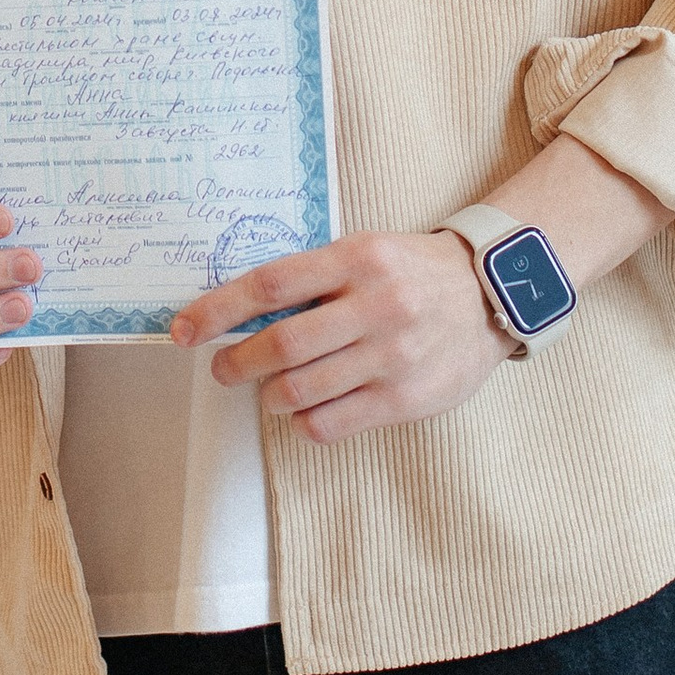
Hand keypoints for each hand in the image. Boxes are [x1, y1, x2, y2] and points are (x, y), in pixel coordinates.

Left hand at [169, 138, 668, 443]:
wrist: (491, 295)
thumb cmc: (412, 272)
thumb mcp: (365, 252)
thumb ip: (311, 279)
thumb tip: (238, 313)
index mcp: (358, 258)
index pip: (270, 285)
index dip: (218, 309)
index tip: (183, 329)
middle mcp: (376, 305)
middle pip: (281, 345)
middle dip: (237, 362)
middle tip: (222, 368)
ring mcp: (392, 355)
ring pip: (301, 390)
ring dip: (270, 395)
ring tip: (271, 389)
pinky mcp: (405, 398)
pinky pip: (331, 422)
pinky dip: (305, 421)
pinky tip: (308, 409)